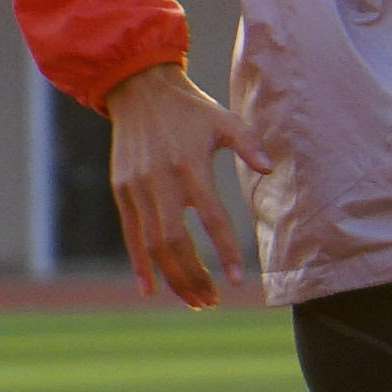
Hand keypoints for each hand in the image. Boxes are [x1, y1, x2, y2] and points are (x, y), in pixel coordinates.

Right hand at [101, 57, 257, 309]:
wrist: (139, 89)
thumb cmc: (190, 109)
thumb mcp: (224, 119)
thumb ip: (248, 143)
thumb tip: (269, 168)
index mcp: (190, 165)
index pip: (211, 217)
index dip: (224, 250)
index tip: (237, 281)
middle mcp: (160, 179)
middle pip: (175, 241)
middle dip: (194, 276)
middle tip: (213, 302)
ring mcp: (137, 187)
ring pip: (153, 244)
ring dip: (173, 277)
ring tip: (194, 301)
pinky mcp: (122, 190)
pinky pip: (131, 235)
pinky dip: (140, 264)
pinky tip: (151, 290)